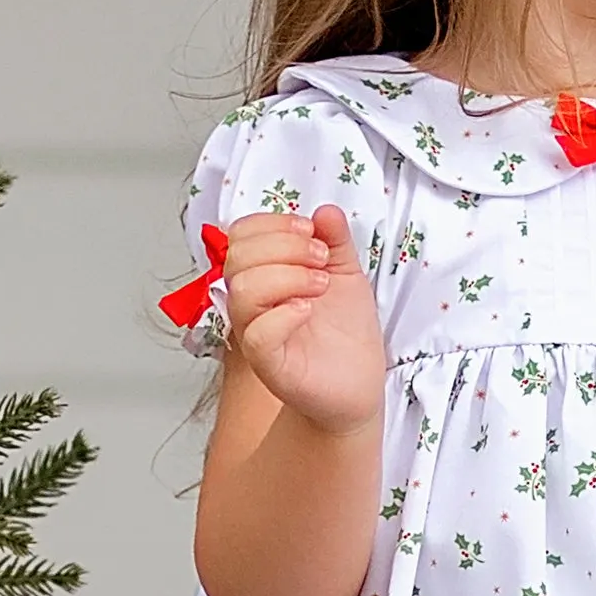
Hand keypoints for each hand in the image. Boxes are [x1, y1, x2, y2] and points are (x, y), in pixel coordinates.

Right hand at [221, 204, 388, 439]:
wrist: (358, 384)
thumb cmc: (345, 334)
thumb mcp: (346, 274)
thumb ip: (335, 240)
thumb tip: (325, 210)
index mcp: (264, 276)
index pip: (241, 235)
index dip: (273, 223)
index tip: (312, 230)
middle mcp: (252, 304)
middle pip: (237, 257)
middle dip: (285, 246)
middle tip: (321, 259)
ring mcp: (256, 335)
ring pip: (242, 291)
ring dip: (287, 276)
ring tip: (320, 286)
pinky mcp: (269, 366)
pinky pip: (257, 335)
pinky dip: (284, 314)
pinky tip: (308, 311)